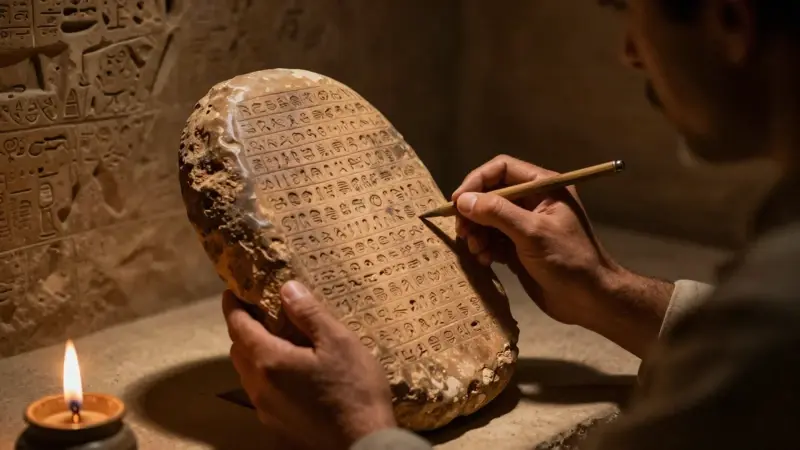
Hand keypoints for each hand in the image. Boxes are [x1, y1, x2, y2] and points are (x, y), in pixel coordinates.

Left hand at [223, 281, 395, 448]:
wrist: (362, 441)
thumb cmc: (354, 389)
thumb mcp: (338, 341)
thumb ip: (309, 313)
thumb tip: (287, 289)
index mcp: (269, 360)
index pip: (238, 326)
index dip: (233, 306)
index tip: (234, 291)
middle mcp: (259, 385)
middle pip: (238, 349)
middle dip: (243, 328)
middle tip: (260, 311)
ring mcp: (265, 408)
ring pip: (247, 372)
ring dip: (253, 352)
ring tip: (277, 339)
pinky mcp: (276, 423)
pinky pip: (261, 390)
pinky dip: (265, 373)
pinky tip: (290, 370)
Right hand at [452, 155, 672, 356]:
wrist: (589, 300)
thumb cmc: (568, 260)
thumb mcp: (532, 233)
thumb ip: (497, 213)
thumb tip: (463, 200)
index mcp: (544, 186)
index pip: (502, 169)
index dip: (477, 182)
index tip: (458, 202)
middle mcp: (534, 201)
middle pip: (492, 194)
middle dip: (474, 212)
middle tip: (463, 231)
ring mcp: (526, 224)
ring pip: (489, 218)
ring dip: (477, 232)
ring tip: (475, 249)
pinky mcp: (520, 247)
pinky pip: (493, 239)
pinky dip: (484, 247)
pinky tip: (484, 259)